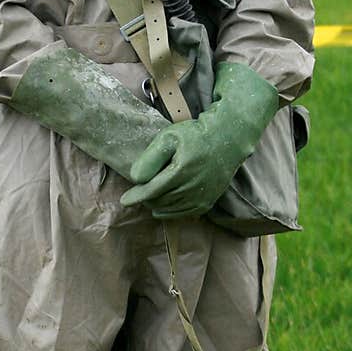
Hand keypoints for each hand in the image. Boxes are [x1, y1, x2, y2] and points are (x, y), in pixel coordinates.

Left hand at [120, 116, 242, 217]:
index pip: (152, 191)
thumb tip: (135, 178)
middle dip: (146, 199)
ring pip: (169, 210)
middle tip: (139, 191)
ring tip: (151, 196)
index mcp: (181, 171)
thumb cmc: (195, 136)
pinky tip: (164, 203)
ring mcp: (201, 198)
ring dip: (156, 205)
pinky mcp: (207, 203)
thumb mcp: (169, 137)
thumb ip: (151, 158)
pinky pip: (182, 214)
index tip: (124, 200)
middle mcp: (192, 188)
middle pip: (159, 202)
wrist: (227, 140)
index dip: (136, 196)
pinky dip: (170, 211)